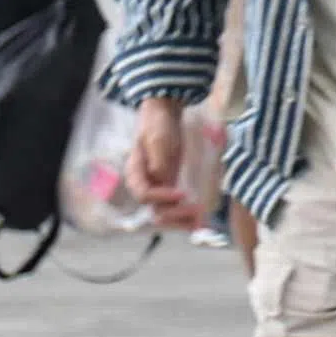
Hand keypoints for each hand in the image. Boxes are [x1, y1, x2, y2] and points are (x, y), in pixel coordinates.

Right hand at [132, 98, 211, 231]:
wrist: (164, 113)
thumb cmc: (158, 123)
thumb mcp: (159, 138)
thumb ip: (159, 160)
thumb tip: (161, 178)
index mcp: (135, 172)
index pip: (143, 194)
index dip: (161, 198)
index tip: (182, 194)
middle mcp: (144, 182)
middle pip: (153, 209)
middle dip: (173, 215)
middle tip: (196, 213)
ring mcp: (157, 185)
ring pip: (164, 212)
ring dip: (180, 220)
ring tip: (200, 223)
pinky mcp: (169, 184)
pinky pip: (174, 205)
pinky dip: (185, 214)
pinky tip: (200, 220)